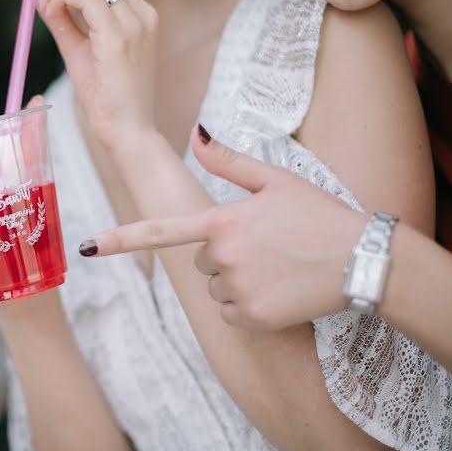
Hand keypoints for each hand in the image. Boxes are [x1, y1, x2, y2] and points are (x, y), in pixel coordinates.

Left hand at [24, 0, 157, 150]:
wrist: (126, 132)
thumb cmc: (106, 100)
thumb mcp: (81, 52)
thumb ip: (66, 24)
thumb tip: (43, 0)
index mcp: (139, 13)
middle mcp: (142, 12)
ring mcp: (134, 22)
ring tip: (39, 6)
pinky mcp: (118, 37)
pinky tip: (49, 14)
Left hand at [80, 125, 366, 329]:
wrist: (365, 260)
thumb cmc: (321, 215)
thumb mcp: (276, 180)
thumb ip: (228, 162)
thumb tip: (195, 133)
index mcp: (222, 220)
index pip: (161, 230)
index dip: (120, 240)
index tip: (85, 248)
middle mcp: (222, 257)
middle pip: (201, 259)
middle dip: (224, 254)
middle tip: (267, 245)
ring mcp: (237, 289)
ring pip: (217, 288)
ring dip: (237, 281)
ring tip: (277, 267)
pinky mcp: (252, 317)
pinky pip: (231, 313)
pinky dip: (248, 307)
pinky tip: (278, 291)